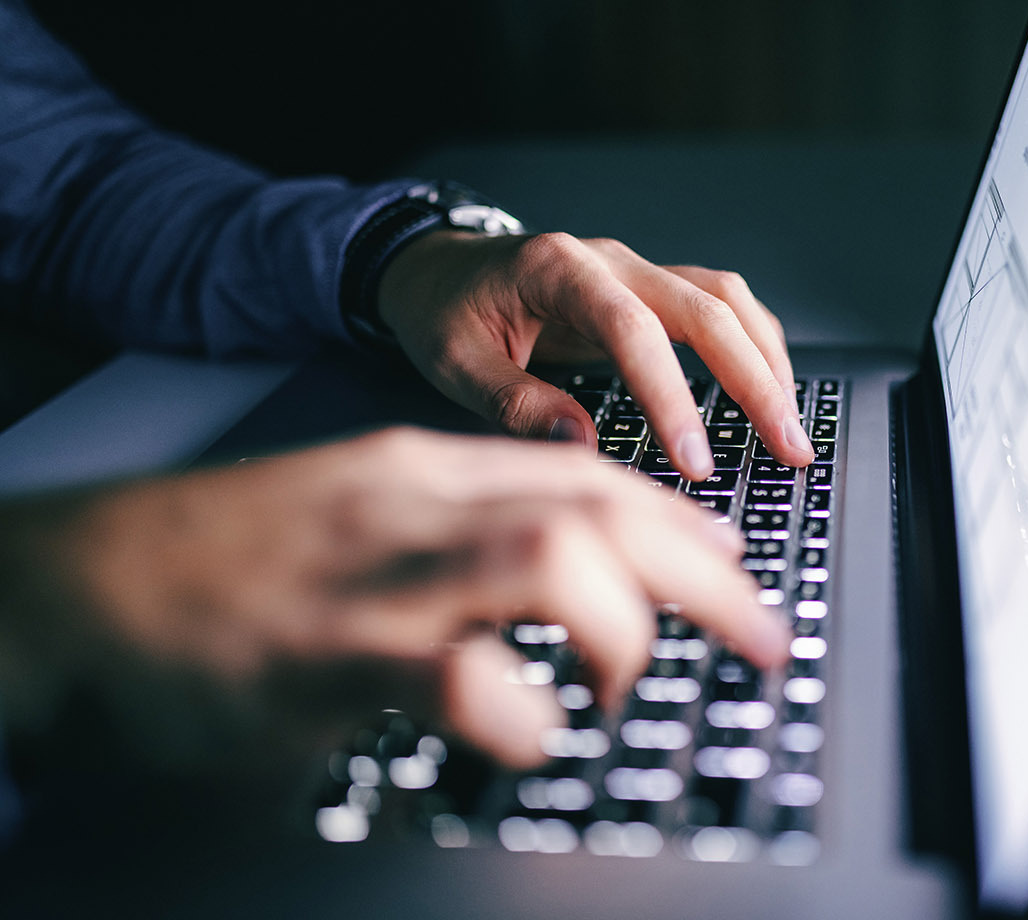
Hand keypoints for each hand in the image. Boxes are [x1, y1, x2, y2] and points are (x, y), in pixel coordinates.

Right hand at [0, 428, 789, 772]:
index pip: (587, 475)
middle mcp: (411, 508)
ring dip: (623, 627)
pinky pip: (458, 678)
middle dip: (702, 573)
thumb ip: (452, 530)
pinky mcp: (325, 658)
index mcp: (418, 472)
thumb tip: (567, 569)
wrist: (74, 588)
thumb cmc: (219, 564)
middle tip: (759, 633)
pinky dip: (519, 714)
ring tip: (629, 683)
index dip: (679, 522)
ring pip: (548, 559)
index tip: (731, 563)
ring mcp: (372, 577)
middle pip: (598, 507)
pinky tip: (529, 734)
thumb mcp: (351, 517)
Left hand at [376, 231, 815, 478]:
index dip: (671, 396)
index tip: (694, 460)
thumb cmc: (442, 311)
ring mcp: (635, 270)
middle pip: (707, 308)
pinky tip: (767, 390)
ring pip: (726, 301)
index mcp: (558, 271)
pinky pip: (717, 307)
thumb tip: (583, 448)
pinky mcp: (648, 290)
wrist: (436, 266)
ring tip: (791, 427)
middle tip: (787, 448)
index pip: (634, 331)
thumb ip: (516, 404)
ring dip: (767, 362)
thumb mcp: (453, 363)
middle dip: (756, 381)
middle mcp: (610, 261)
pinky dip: (751, 347)